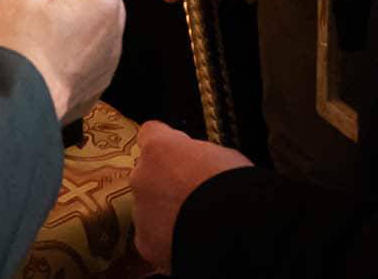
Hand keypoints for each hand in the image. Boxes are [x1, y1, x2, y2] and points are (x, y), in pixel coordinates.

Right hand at [0, 0, 123, 120]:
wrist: (7, 110)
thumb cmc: (13, 46)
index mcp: (101, 6)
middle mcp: (112, 37)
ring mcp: (104, 67)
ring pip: (95, 24)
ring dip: (72, 5)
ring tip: (36, 0)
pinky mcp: (90, 90)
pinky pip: (86, 52)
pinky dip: (70, 35)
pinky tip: (41, 36)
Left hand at [130, 120, 251, 270]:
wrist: (236, 230)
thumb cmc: (236, 187)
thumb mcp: (222, 155)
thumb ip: (198, 156)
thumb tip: (198, 164)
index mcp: (160, 148)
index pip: (151, 133)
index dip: (167, 144)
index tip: (179, 153)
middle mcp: (142, 177)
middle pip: (147, 175)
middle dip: (165, 183)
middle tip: (193, 196)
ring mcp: (141, 212)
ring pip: (149, 209)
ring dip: (166, 214)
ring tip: (196, 224)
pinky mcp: (146, 243)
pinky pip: (153, 239)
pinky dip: (167, 242)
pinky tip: (191, 243)